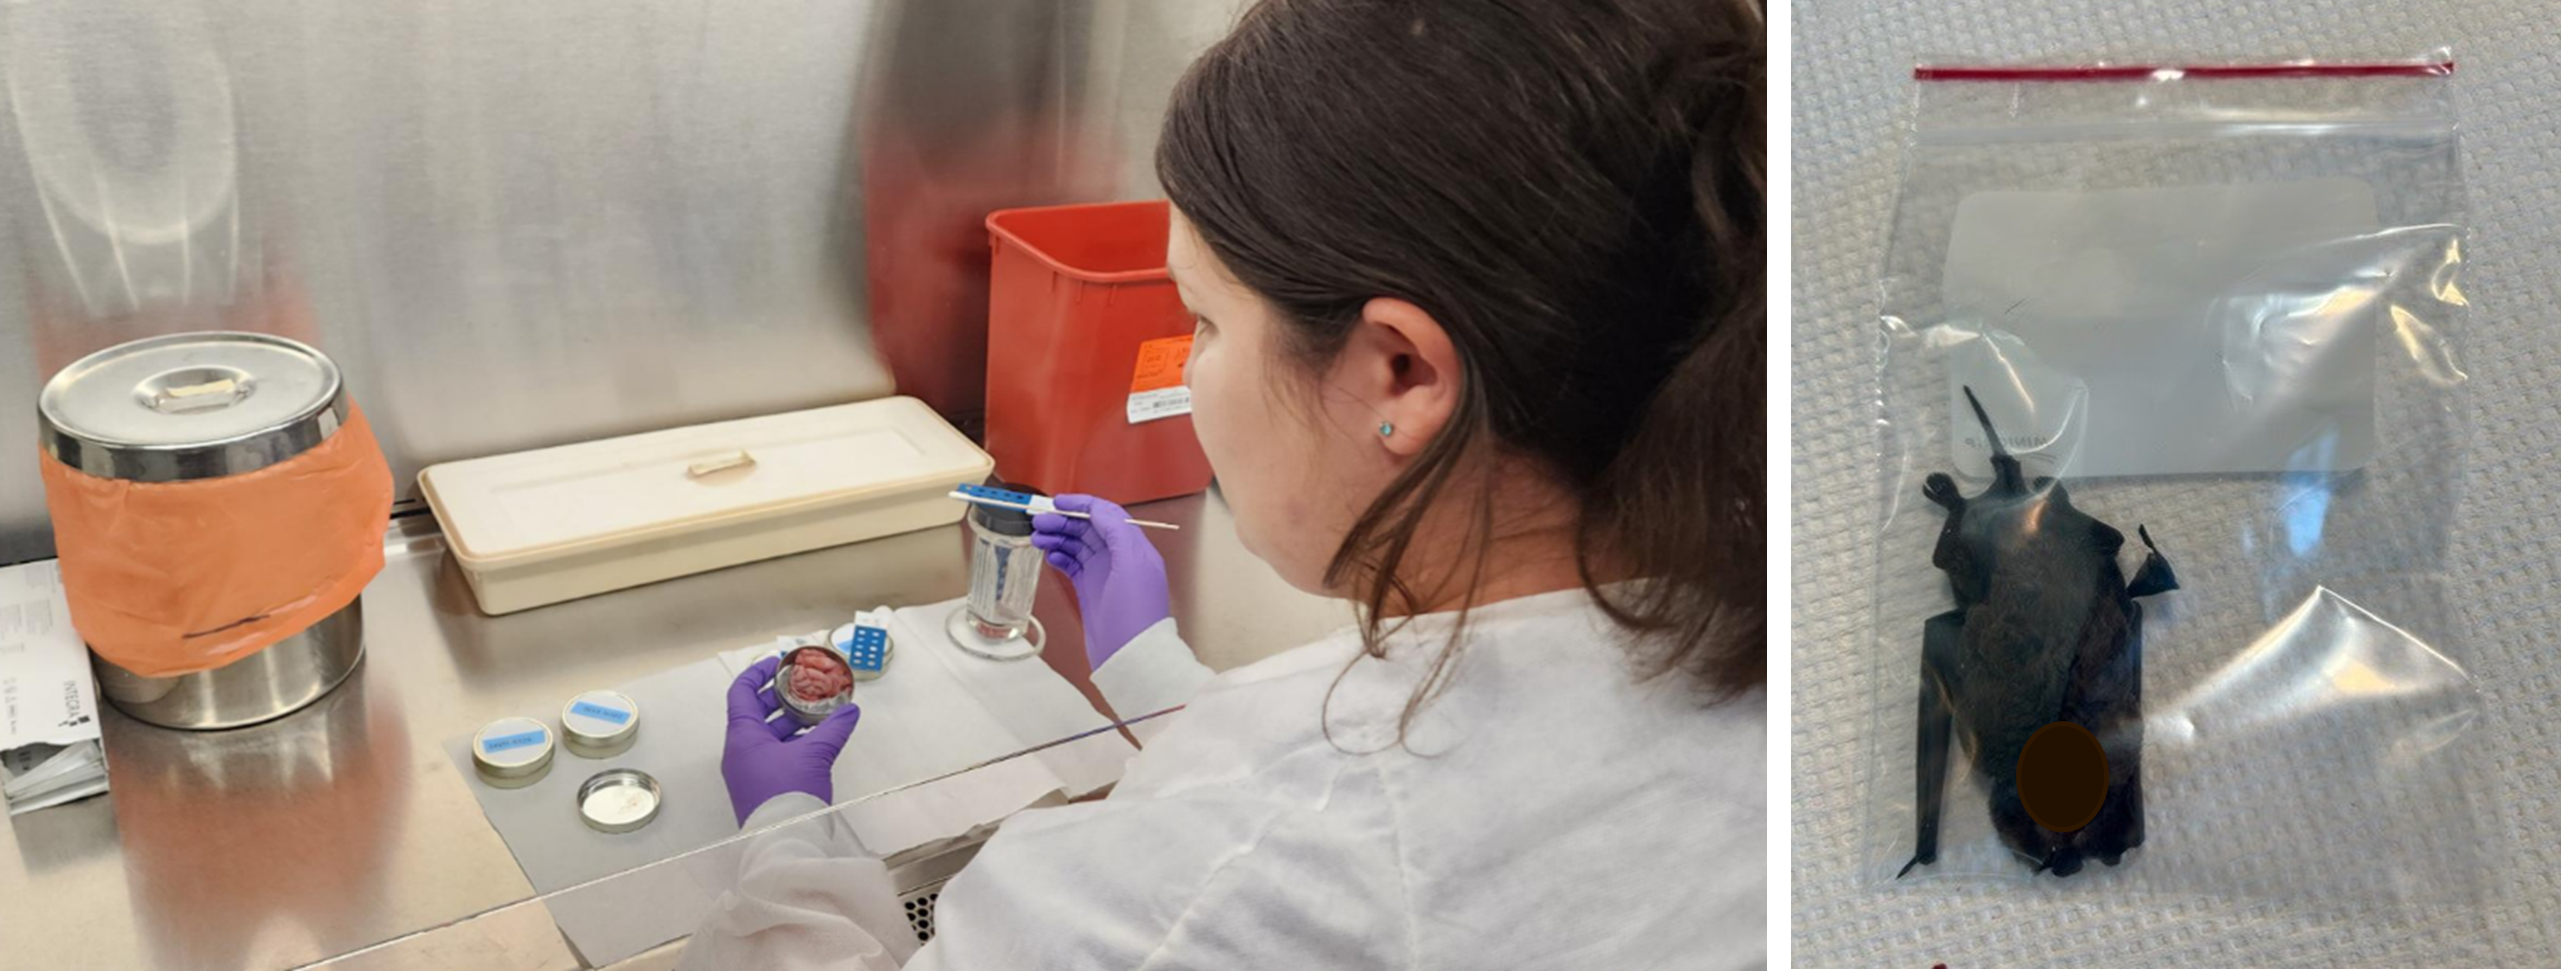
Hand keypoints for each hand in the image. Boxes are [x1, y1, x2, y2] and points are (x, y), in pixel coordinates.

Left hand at [723, 654, 861, 825]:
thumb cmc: (788, 796)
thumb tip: (849, 711)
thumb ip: (833, 728)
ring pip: (766, 734)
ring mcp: (748, 770)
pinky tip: (815, 741)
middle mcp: (740, 752)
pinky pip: (772, 753)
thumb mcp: (815, 755)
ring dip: (790, 721)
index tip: (779, 663)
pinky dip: (791, 742)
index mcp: (743, 737)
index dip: (758, 673)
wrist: (783, 842)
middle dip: (781, 696)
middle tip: (804, 686)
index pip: (742, 692)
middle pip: (755, 712)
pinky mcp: (760, 786)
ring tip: (817, 713)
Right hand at [1031, 494, 1171, 670]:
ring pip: (1077, 545)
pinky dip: (1060, 557)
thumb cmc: (1136, 616)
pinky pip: (1073, 565)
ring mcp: (1105, 574)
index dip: (1082, 504)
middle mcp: (1119, 558)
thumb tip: (1099, 508)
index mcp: (1133, 548)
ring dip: (1058, 537)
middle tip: (1039, 522)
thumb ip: (1117, 532)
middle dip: (1063, 521)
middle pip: (1088, 528)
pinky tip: (1050, 555)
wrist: (1131, 658)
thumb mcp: (1131, 565)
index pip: (1106, 514)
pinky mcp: (1091, 591)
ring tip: (1038, 537)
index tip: (1057, 502)